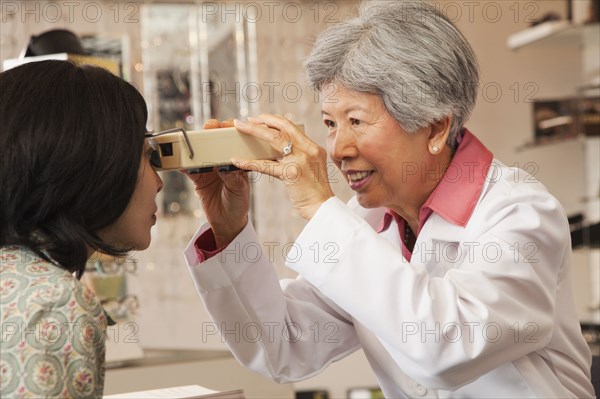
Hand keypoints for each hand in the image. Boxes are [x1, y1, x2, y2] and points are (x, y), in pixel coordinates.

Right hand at [181, 118, 249, 246]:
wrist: (228, 222)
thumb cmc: (239, 203)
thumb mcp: (239, 190)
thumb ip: (233, 177)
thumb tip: (224, 166)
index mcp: (237, 161)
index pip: (234, 140)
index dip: (231, 130)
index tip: (228, 125)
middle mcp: (222, 161)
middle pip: (215, 140)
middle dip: (212, 130)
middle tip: (210, 127)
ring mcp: (208, 168)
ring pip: (200, 151)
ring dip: (195, 144)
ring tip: (193, 139)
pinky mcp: (197, 178)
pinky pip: (188, 168)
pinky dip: (182, 163)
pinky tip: (178, 160)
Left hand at [232, 114, 333, 219]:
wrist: (323, 208)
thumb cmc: (314, 191)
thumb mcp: (311, 168)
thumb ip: (299, 156)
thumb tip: (280, 149)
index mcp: (314, 147)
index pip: (293, 127)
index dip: (275, 119)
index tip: (261, 118)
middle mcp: (309, 150)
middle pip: (283, 127)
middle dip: (263, 119)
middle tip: (248, 119)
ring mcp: (301, 160)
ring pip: (273, 139)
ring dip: (254, 130)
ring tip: (240, 128)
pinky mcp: (291, 174)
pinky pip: (266, 165)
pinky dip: (249, 162)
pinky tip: (237, 161)